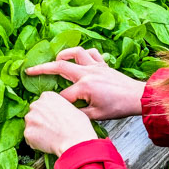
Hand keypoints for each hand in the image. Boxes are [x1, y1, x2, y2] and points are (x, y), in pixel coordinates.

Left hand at [24, 91, 98, 155]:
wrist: (75, 140)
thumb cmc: (78, 126)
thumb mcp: (71, 107)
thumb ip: (59, 107)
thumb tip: (57, 113)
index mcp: (47, 96)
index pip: (42, 104)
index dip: (47, 114)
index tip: (53, 120)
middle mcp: (35, 104)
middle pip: (34, 114)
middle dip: (40, 121)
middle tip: (51, 129)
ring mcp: (30, 118)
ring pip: (30, 126)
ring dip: (37, 132)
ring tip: (50, 138)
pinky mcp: (27, 132)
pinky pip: (29, 138)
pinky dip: (35, 142)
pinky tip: (47, 144)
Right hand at [26, 47, 145, 119]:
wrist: (138, 97)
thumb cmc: (119, 107)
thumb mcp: (96, 115)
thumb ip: (78, 113)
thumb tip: (67, 112)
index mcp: (85, 86)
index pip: (64, 95)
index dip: (58, 103)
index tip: (53, 108)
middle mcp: (88, 72)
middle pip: (60, 67)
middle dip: (42, 68)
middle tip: (30, 70)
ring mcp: (96, 66)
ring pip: (76, 52)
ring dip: (64, 54)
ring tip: (56, 59)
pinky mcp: (103, 64)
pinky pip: (91, 53)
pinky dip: (83, 53)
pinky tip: (79, 58)